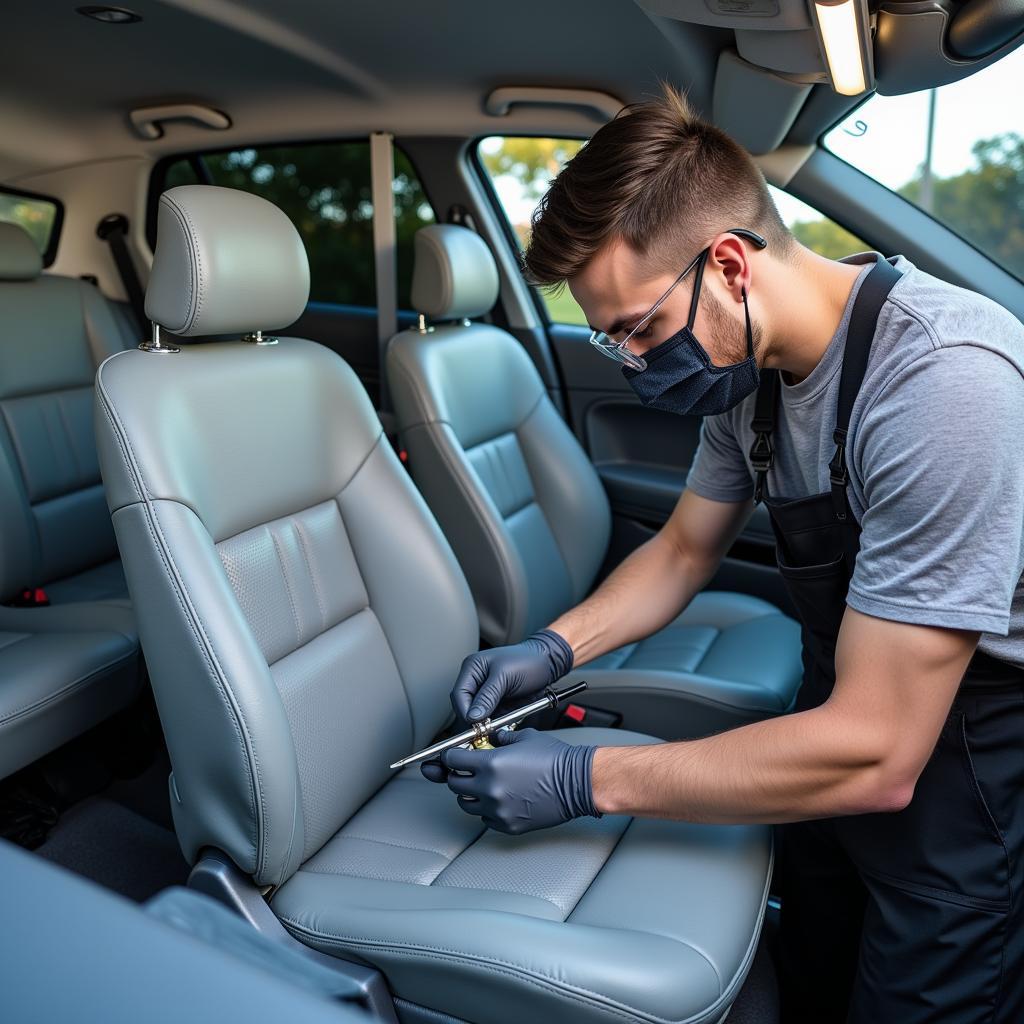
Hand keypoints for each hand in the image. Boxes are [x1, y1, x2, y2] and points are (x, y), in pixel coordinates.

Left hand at [441, 728, 598, 834]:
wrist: (577, 783)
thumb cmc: (555, 759)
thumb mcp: (524, 737)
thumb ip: (501, 737)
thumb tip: (490, 738)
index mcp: (490, 764)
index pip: (452, 760)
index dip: (452, 756)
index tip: (455, 755)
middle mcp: (489, 789)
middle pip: (454, 784)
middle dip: (458, 774)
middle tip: (468, 770)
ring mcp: (497, 810)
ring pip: (466, 804)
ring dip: (470, 794)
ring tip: (485, 786)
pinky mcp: (507, 825)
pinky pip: (485, 819)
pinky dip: (487, 810)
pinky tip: (500, 800)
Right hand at [452, 629, 573, 723]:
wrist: (547, 663)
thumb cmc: (528, 661)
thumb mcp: (505, 676)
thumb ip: (487, 696)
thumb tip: (472, 715)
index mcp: (473, 668)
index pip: (459, 694)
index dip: (464, 710)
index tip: (474, 723)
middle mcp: (476, 680)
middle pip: (464, 706)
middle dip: (474, 718)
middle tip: (484, 727)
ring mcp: (486, 693)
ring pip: (477, 715)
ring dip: (484, 723)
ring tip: (496, 725)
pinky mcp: (497, 703)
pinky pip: (490, 718)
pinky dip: (495, 723)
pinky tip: (503, 722)